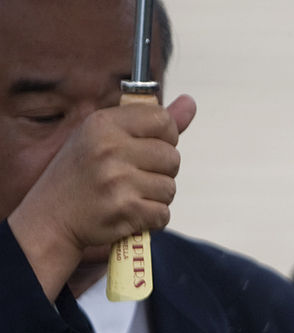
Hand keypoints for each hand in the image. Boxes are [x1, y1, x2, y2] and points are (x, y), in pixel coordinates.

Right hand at [8, 94, 196, 297]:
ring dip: (155, 197)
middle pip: (172, 157)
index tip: (151, 147)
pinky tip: (129, 213)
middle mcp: (110, 148)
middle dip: (161, 171)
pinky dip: (151, 218)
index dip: (166, 137)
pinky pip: (164, 213)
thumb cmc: (83, 174)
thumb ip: (149, 122)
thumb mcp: (104, 138)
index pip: (162, 119)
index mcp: (103, 124)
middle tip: (134, 177)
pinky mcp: (126, 210)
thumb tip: (191, 102)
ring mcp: (118, 180)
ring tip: (129, 195)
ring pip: (170, 188)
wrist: (51, 217)